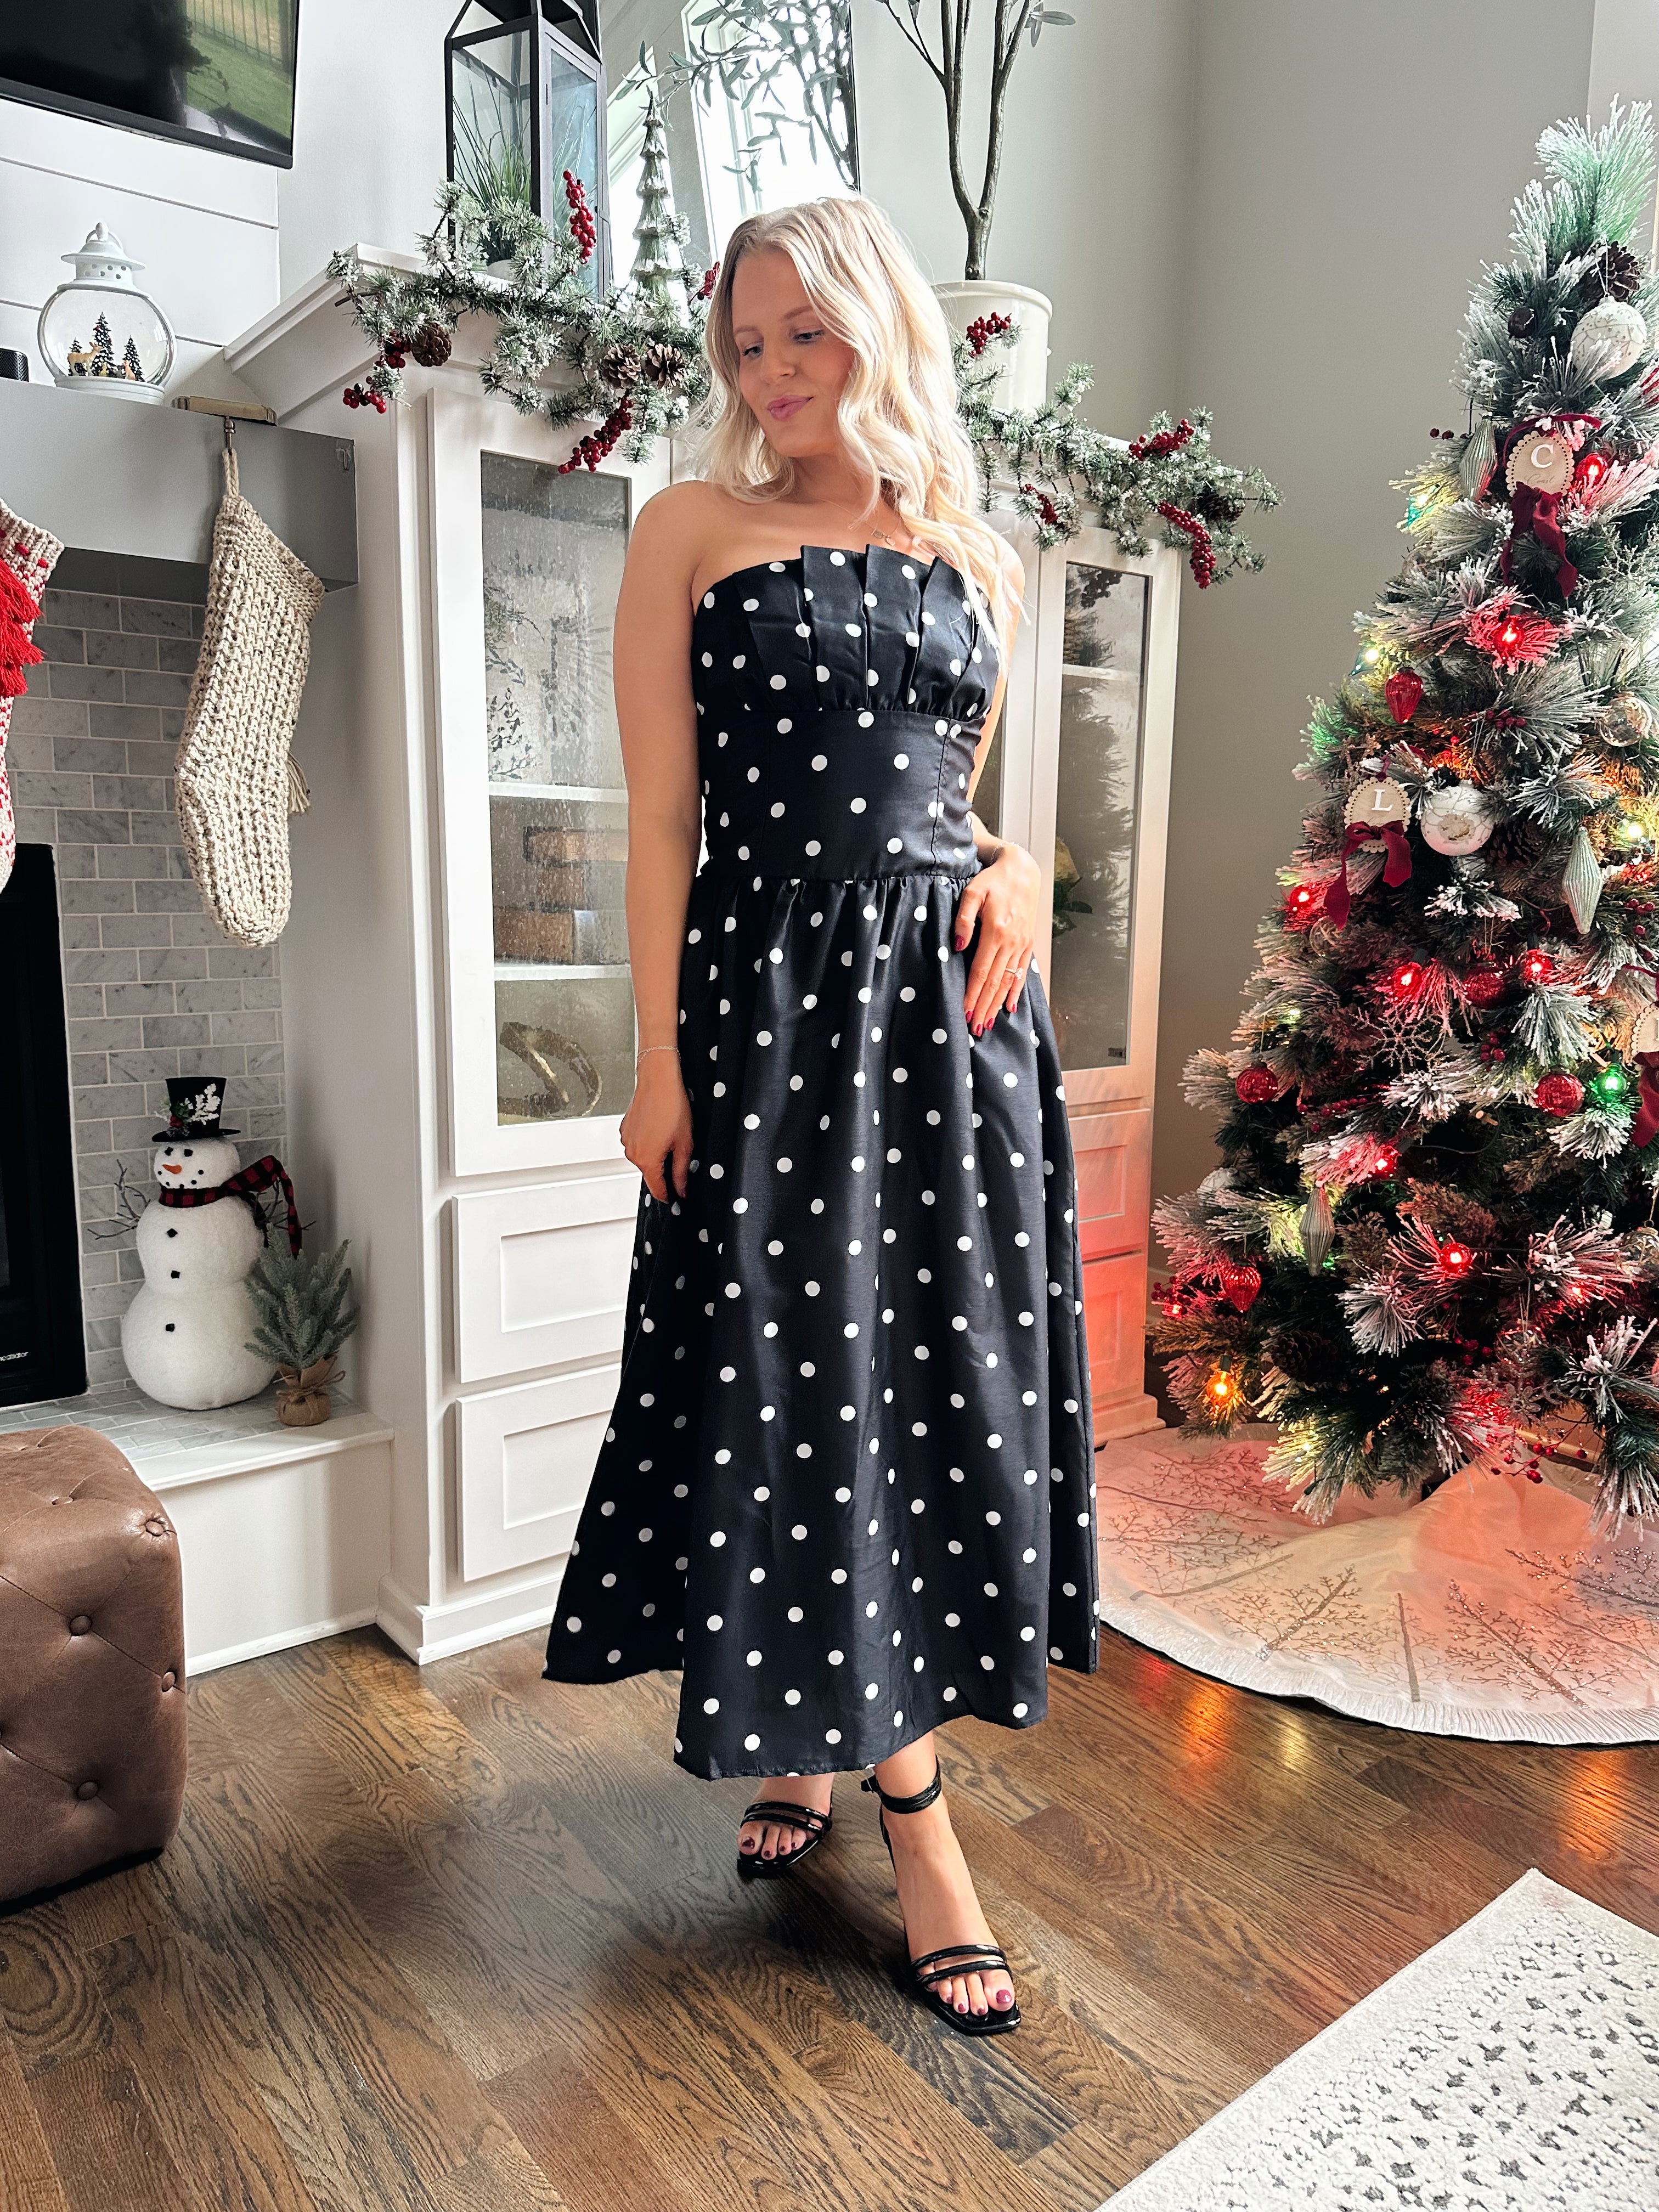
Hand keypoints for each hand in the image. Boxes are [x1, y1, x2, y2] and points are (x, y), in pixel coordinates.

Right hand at [620, 1051, 691, 1200]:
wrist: (658, 1080)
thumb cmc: (672, 1106)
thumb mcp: (684, 1143)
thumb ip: (681, 1171)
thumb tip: (681, 1189)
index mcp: (647, 1160)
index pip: (657, 1189)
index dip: (669, 1195)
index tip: (677, 1198)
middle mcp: (632, 1153)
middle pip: (650, 1172)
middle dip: (664, 1168)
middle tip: (679, 1151)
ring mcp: (626, 1141)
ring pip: (644, 1157)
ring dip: (656, 1153)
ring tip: (669, 1134)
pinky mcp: (625, 1129)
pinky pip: (638, 1143)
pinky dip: (649, 1140)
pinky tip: (660, 1127)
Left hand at [954, 842, 1041, 1033]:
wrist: (1021, 871)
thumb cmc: (992, 881)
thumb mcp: (971, 893)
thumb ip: (963, 920)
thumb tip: (958, 947)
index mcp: (996, 932)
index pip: (981, 971)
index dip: (972, 994)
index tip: (963, 1012)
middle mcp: (1011, 942)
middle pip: (995, 983)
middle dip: (983, 1007)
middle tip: (974, 1028)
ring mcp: (1022, 945)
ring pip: (1008, 981)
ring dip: (997, 1004)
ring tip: (988, 1022)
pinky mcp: (1027, 944)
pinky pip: (1022, 972)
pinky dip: (1015, 991)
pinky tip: (1009, 1006)